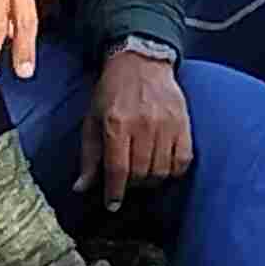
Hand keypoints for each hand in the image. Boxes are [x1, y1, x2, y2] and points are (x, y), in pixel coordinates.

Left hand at [88, 48, 194, 210]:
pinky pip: (183, 160)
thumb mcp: (92, 120)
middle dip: (132, 185)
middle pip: (141, 173)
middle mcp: (143, 124)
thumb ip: (89, 156)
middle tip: (127, 181)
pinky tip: (163, 166)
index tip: (112, 204)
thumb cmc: (112, 92)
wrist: (141, 61)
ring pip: (162, 171)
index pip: (117, 169)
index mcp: (116, 123)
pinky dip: (173, 171)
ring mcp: (166, 124)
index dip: (115, 192)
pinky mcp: (183, 123)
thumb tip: (81, 188)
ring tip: (143, 174)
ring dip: (151, 180)